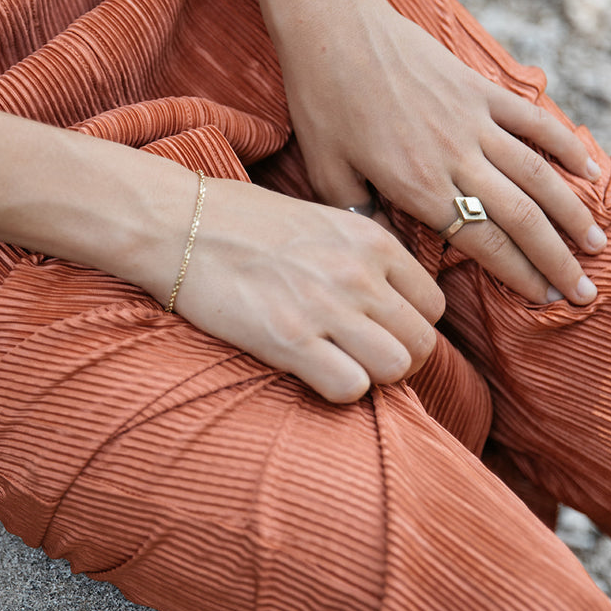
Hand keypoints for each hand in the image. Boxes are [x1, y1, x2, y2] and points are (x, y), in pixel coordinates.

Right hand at [170, 176, 443, 402]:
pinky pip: (351, 388)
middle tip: (361, 360)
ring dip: (374, 378)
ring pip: (397, 368)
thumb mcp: (318, 220)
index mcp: (371, 240)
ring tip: (340, 368)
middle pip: (422, 342)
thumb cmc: (241, 222)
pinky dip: (339, 390)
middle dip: (398, 360)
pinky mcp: (289, 339)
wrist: (178, 222)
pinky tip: (313, 374)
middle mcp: (358, 273)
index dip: (409, 326)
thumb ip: (358, 254)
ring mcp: (326, 307)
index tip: (379, 331)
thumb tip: (383, 294)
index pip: (432, 304)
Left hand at [273, 0, 604, 306]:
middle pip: (522, 217)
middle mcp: (455, 158)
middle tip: (583, 290)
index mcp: (418, 187)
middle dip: (557, 258)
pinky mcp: (478, 88)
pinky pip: (532, 121)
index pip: (484, 243)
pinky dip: (563, 145)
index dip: (520, 274)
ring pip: (537, 175)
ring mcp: (472, 120)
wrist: (332, 27)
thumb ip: (364, 214)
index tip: (545, 298)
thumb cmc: (322, 102)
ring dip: (571, 212)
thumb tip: (389, 249)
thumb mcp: (328, 172)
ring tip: (596, 243)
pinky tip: (588, 169)